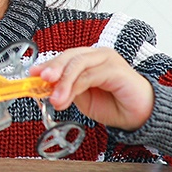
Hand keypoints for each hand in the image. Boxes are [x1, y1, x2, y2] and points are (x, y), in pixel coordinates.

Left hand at [28, 48, 154, 131]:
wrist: (140, 116)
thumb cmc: (113, 104)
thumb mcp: (82, 98)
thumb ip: (66, 89)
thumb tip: (46, 87)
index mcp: (88, 59)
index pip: (64, 58)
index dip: (47, 65)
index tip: (32, 75)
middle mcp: (97, 55)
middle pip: (70, 56)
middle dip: (53, 68)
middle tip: (40, 80)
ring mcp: (108, 60)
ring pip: (78, 64)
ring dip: (63, 82)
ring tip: (55, 99)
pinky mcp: (117, 69)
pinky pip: (91, 75)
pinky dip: (75, 86)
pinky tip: (67, 98)